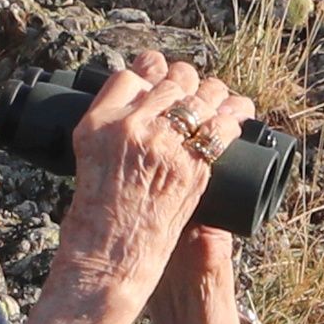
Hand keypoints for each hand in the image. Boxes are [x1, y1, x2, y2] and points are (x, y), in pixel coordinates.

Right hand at [54, 48, 254, 310]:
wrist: (111, 253)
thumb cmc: (98, 210)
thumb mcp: (88, 157)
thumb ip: (113, 127)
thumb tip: (144, 98)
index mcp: (98, 123)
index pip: (130, 76)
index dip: (150, 70)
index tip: (158, 74)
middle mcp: (131, 128)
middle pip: (170, 81)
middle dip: (186, 81)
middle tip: (191, 90)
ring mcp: (164, 146)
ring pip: (200, 97)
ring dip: (212, 95)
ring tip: (214, 101)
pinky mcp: (193, 168)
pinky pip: (222, 129)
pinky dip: (232, 120)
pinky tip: (234, 118)